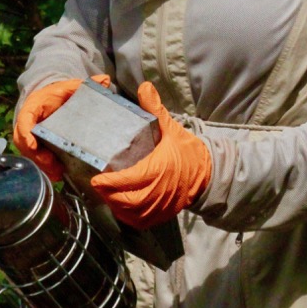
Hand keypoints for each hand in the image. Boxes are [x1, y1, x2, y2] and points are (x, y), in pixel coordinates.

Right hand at [14, 74, 110, 181]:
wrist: (51, 97)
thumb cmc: (59, 93)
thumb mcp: (71, 87)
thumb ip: (85, 85)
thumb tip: (105, 80)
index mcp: (33, 106)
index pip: (24, 120)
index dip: (26, 133)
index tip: (33, 145)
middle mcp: (28, 122)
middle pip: (23, 141)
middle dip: (36, 155)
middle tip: (52, 164)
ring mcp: (29, 135)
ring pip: (28, 152)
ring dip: (41, 164)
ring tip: (57, 173)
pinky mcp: (35, 144)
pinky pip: (35, 157)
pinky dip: (44, 167)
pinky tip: (57, 174)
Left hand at [90, 81, 211, 229]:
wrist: (208, 173)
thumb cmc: (187, 150)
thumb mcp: (171, 127)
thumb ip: (155, 109)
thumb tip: (144, 86)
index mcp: (158, 169)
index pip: (130, 180)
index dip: (111, 183)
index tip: (97, 179)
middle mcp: (158, 191)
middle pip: (127, 200)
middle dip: (109, 195)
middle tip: (98, 186)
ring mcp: (160, 206)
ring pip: (132, 213)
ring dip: (116, 206)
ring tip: (106, 195)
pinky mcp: (162, 214)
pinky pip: (140, 221)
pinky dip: (128, 216)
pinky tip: (120, 207)